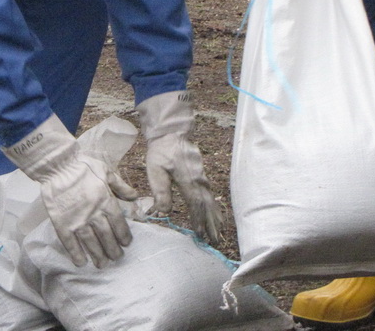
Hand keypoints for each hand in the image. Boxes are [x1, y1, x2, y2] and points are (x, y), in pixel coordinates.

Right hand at [2, 115, 135, 267]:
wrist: (57, 166)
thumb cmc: (82, 166)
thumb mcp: (106, 171)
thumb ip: (121, 186)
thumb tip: (135, 197)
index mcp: (106, 201)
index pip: (118, 224)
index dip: (123, 236)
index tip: (126, 243)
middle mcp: (93, 214)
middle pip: (106, 236)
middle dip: (113, 249)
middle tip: (116, 257)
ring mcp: (77, 220)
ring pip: (90, 243)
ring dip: (97, 255)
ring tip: (102, 264)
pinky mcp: (62, 223)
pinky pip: (69, 242)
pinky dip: (75, 253)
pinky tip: (81, 262)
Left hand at [137, 91, 222, 244]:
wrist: (171, 133)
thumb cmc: (161, 152)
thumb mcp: (155, 170)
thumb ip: (160, 191)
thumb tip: (163, 212)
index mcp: (188, 180)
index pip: (196, 205)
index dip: (198, 221)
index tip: (200, 235)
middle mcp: (199, 180)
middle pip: (207, 205)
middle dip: (211, 224)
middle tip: (214, 241)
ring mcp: (202, 177)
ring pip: (210, 200)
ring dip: (214, 217)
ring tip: (219, 233)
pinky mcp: (201, 175)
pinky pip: (209, 194)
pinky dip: (213, 207)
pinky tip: (215, 214)